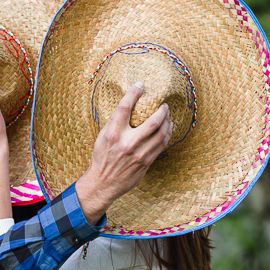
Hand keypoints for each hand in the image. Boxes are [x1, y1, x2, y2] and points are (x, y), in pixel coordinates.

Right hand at [74, 82, 172, 223]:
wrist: (103, 184)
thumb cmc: (101, 158)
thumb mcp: (101, 138)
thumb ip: (113, 123)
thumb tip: (127, 106)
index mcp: (112, 134)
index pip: (124, 108)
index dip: (133, 93)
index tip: (140, 85)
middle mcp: (127, 144)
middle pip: (152, 122)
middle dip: (162, 110)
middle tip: (164, 105)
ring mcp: (138, 154)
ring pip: (161, 134)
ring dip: (167, 122)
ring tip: (168, 115)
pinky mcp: (146, 163)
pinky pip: (161, 145)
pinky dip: (167, 134)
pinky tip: (167, 128)